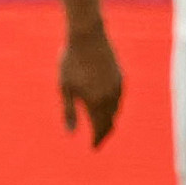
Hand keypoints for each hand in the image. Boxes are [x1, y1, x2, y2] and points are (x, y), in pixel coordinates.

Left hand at [59, 29, 121, 146]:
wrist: (87, 36)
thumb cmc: (71, 61)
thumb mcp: (65, 87)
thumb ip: (69, 112)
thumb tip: (70, 134)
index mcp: (95, 102)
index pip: (99, 128)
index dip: (97, 140)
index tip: (93, 148)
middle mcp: (110, 97)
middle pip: (110, 122)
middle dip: (104, 133)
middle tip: (99, 141)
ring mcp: (118, 86)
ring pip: (116, 110)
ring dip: (110, 120)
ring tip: (104, 127)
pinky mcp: (120, 76)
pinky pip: (119, 98)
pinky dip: (114, 107)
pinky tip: (109, 107)